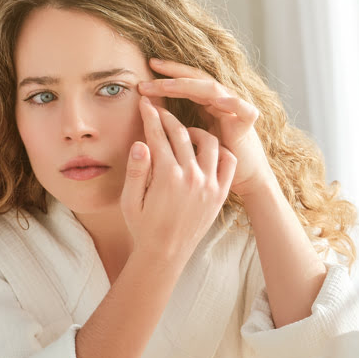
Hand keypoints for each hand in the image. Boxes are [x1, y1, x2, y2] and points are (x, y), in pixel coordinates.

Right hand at [120, 96, 235, 263]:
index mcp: (166, 176)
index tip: (146, 103)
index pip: (158, 135)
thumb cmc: (143, 227)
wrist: (166, 254)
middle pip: (181, 134)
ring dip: (195, 132)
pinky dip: (220, 150)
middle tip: (160, 110)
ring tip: (184, 133)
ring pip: (208, 142)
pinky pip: (228, 162)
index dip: (150, 116)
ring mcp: (209, 185)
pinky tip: (206, 150)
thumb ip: (136, 170)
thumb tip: (141, 143)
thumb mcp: (130, 200)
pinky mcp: (220, 193)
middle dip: (168, 117)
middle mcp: (191, 177)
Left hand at [137, 58, 274, 198]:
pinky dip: (233, 102)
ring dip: (190, 85)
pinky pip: (243, 109)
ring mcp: (234, 111)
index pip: (183, 85)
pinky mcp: (247, 125)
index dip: (163, 81)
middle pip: (195, 80)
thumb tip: (146, 134)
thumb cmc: (213, 166)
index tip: (140, 83)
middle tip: (150, 68)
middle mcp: (219, 103)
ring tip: (167, 85)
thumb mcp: (189, 148)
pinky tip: (218, 100)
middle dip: (172, 75)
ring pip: (212, 89)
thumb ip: (172, 137)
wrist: (246, 181)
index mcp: (205, 106)